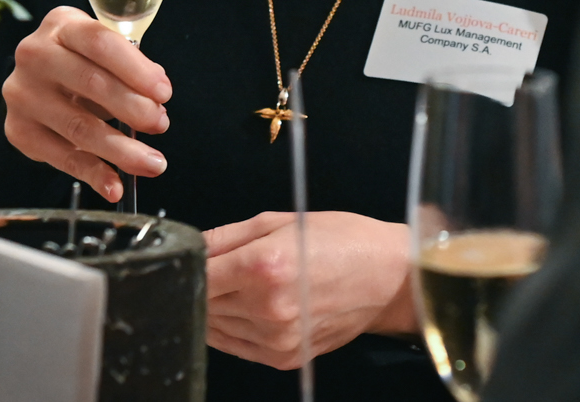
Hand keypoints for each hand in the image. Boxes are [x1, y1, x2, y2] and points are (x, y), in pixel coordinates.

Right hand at [1, 6, 170, 201]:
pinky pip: (61, 156)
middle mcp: (34, 56)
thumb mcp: (106, 51)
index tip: (164, 93)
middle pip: (91, 84)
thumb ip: (132, 67)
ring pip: (78, 126)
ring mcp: (22, 94)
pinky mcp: (18, 130)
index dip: (135, 69)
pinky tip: (114, 186)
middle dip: (133, 108)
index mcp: (61, 25)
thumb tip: (156, 98)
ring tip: (152, 163)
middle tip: (161, 124)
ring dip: (120, 150)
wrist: (40, 78)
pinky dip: (92, 173)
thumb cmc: (84, 60)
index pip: (100, 43)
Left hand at [203, 211, 415, 367]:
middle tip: (227, 266)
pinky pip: (236, 346)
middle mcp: (267, 308)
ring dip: (218, 307)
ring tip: (245, 285)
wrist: (389, 277)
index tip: (193, 257)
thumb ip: (228, 236)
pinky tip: (253, 306)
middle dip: (205, 284)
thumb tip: (191, 246)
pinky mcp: (282, 357)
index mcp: (265, 266)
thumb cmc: (342, 240)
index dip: (191, 265)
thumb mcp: (280, 221)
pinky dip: (234, 327)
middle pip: (204, 303)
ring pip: (215, 328)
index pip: (198, 275)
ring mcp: (275, 338)